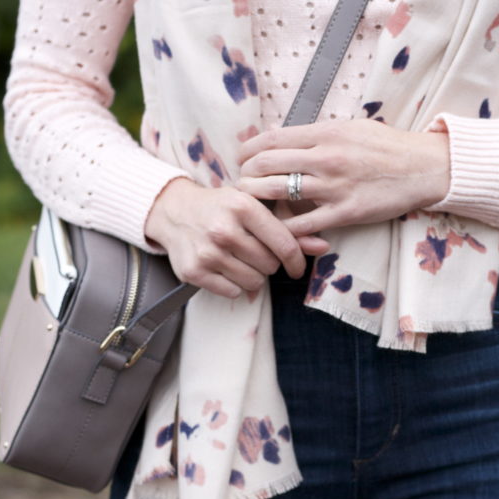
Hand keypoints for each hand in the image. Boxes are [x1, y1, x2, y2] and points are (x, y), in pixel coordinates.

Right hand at [144, 177, 330, 297]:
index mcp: (243, 206)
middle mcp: (224, 229)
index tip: (296, 268)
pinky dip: (233, 285)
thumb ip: (289, 228)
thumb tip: (324, 248)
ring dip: (252, 275)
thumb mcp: (254, 207)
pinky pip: (232, 292)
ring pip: (253, 282)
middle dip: (268, 263)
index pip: (284, 244)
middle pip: (270, 266)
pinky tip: (224, 268)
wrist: (174, 211)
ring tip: (239, 259)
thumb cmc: (222, 208)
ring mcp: (207, 252)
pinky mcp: (193, 272)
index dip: (297, 261)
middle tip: (254, 252)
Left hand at [235, 118, 450, 237]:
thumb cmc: (387, 146)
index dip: (248, 150)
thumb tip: (279, 134)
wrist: (423, 168)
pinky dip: (286, 228)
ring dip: (257, 200)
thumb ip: (315, 132)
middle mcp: (326, 158)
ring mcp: (334, 187)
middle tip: (241, 183)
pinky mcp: (345, 213)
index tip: (241, 158)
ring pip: (278, 193)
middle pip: (266, 165)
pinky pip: (303, 224)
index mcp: (325, 133)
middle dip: (246, 175)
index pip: (271, 139)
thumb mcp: (350, 126)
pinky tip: (278, 229)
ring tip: (251, 204)